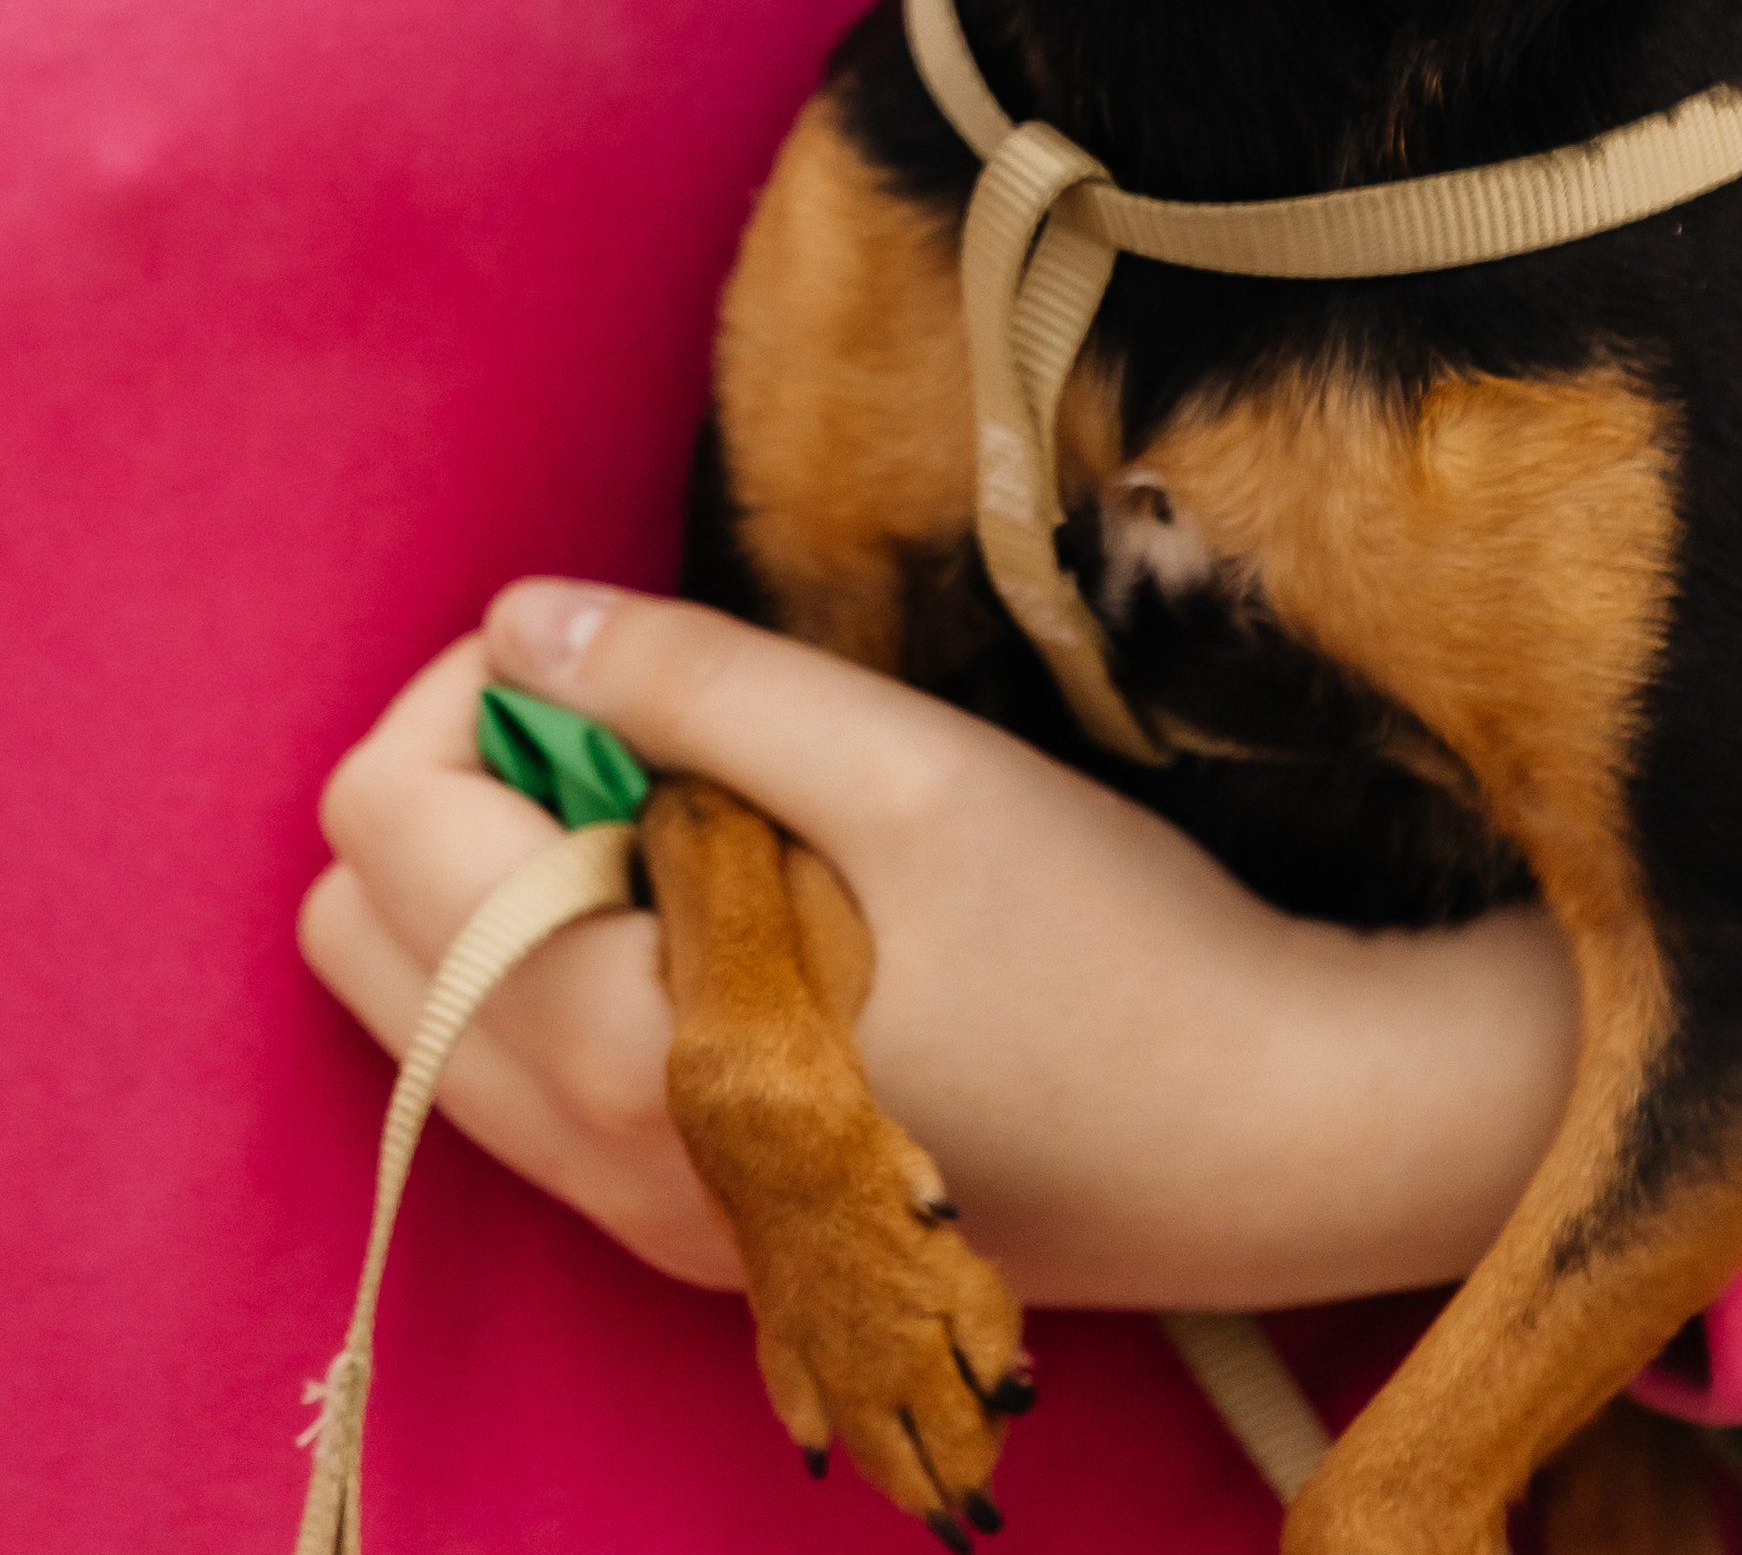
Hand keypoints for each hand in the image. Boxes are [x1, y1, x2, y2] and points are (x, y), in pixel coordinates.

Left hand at [300, 580, 1580, 1309]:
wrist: (1275, 1140)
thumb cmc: (1113, 949)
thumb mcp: (909, 769)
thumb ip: (695, 684)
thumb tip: (516, 617)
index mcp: (618, 1041)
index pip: (387, 826)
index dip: (475, 686)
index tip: (624, 645)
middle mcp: (592, 1160)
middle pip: (368, 930)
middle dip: (473, 783)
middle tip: (651, 719)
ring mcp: (644, 1212)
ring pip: (434, 1012)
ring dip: (519, 873)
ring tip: (707, 805)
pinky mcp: (707, 1223)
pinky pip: (532, 1078)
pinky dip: (576, 959)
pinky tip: (745, 900)